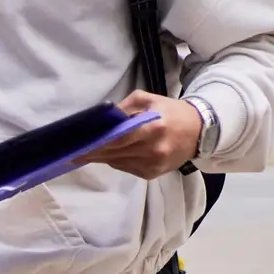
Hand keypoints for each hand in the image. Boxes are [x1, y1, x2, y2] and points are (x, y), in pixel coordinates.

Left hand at [82, 91, 202, 178]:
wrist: (200, 132)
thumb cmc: (171, 112)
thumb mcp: (148, 99)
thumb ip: (124, 108)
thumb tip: (102, 119)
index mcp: (153, 128)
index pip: (118, 139)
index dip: (97, 144)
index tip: (79, 146)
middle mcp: (153, 150)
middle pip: (115, 153)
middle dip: (94, 153)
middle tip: (74, 152)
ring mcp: (154, 164)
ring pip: (118, 163)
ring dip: (103, 158)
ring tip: (88, 153)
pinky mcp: (153, 174)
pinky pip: (127, 168)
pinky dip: (117, 161)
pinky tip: (111, 155)